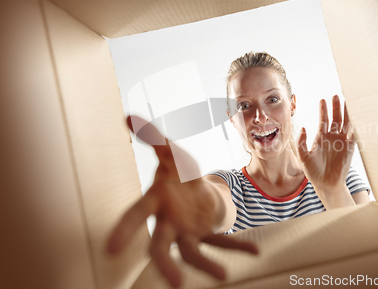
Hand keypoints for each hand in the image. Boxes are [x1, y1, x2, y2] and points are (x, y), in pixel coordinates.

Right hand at [107, 116, 257, 287]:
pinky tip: (255, 251)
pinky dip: (239, 246)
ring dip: (206, 264)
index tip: (111, 249)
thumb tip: (128, 116)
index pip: (136, 215)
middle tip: (174, 283)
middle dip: (165, 264)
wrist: (195, 188)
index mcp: (156, 203)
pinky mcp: (209, 233)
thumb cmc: (178, 174)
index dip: (124, 230)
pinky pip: (224, 242)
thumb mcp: (170, 154)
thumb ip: (153, 138)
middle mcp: (169, 223)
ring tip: (222, 275)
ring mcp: (189, 232)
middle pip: (161, 247)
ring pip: (193, 252)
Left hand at [297, 95, 354, 190]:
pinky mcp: (349, 148)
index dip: (323, 110)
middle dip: (335, 107)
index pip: (323, 120)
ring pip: (345, 124)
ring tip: (346, 100)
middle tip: (335, 95)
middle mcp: (332, 138)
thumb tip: (303, 127)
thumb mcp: (303, 155)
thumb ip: (301, 142)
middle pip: (335, 118)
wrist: (325, 184)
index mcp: (321, 138)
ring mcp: (342, 142)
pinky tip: (355, 116)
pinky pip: (353, 135)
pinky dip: (354, 126)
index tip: (322, 100)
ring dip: (346, 113)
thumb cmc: (314, 172)